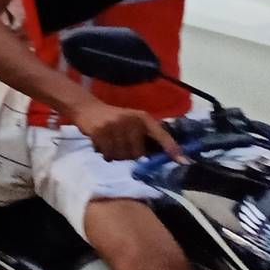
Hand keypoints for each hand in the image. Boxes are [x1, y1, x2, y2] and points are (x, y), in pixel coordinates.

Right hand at [67, 99, 181, 161]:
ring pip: (122, 155)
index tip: (183, 162)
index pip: (161, 135)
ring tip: (111, 145)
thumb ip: (147, 137)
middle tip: (121, 146)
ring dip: (116, 155)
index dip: (172, 149)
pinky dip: (105, 153)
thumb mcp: (132, 122)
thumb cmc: (114, 119)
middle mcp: (131, 120)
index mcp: (143, 118)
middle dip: (130, 155)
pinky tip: (102, 145)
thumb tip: (166, 158)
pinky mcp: (100, 131)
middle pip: (138, 153)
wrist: (86, 108)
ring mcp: (114, 125)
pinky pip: (108, 153)